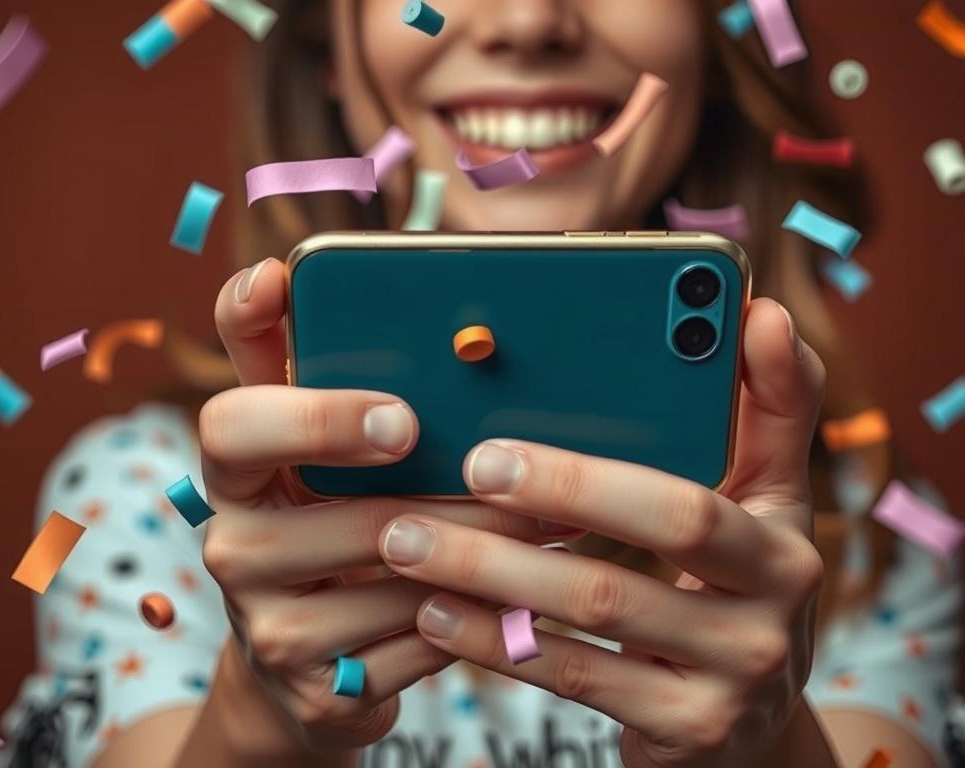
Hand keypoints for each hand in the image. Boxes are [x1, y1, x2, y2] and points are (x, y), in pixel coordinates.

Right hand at [199, 259, 564, 754]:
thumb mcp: (294, 438)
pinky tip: (519, 590)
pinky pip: (425, 644)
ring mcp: (274, 631)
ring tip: (553, 522)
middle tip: (525, 476)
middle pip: (357, 518)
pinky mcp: (323, 693)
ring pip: (407, 582)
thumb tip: (272, 271)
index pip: (233, 428)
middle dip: (457, 499)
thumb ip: (281, 353)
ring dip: (490, 551)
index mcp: (231, 473)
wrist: (301, 658)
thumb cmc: (314, 516)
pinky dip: (480, 614)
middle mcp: (232, 550)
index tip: (404, 417)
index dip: (317, 417)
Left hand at [378, 298, 827, 767]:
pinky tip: (435, 613)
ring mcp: (727, 683)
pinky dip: (495, 641)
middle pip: (629, 560)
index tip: (493, 450)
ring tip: (410, 542)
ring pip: (589, 613)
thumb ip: (770, 409)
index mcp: (778, 543)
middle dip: (542, 503)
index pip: (682, 503)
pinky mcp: (684, 732)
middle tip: (456, 474)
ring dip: (488, 574)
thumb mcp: (766, 499)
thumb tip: (764, 311)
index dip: (587, 476)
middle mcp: (767, 618)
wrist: (751, 719)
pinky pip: (570, 679)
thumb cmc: (738, 581)